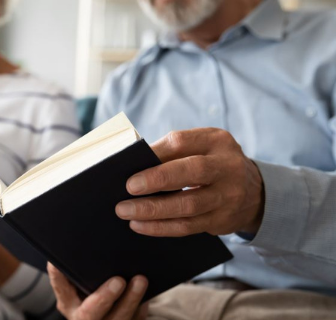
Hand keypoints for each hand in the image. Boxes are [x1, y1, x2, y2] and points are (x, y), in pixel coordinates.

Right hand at [48, 263, 147, 319]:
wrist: (105, 313)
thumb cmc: (90, 291)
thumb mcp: (78, 283)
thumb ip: (76, 269)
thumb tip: (73, 240)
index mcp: (68, 303)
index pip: (60, 287)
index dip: (59, 275)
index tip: (60, 261)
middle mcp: (83, 317)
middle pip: (90, 314)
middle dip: (104, 298)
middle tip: (118, 280)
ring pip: (118, 318)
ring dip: (131, 299)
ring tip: (140, 280)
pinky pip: (135, 318)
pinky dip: (141, 305)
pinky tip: (147, 291)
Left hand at [115, 128, 263, 236]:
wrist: (253, 192)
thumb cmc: (210, 164)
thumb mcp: (200, 147)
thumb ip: (171, 152)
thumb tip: (132, 165)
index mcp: (216, 140)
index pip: (182, 142)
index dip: (155, 153)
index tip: (130, 164)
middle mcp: (227, 166)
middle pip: (192, 172)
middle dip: (157, 180)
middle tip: (128, 188)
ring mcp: (228, 196)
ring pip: (188, 205)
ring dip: (153, 210)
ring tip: (125, 211)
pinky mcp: (222, 220)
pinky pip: (188, 226)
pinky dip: (161, 227)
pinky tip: (140, 225)